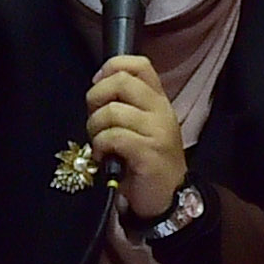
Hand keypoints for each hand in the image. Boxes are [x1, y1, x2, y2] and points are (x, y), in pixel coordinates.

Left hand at [83, 54, 188, 215]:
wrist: (169, 199)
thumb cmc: (146, 162)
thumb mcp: (140, 127)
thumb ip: (125, 104)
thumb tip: (97, 85)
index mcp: (158, 100)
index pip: (139, 64)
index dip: (112, 67)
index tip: (98, 86)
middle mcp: (161, 111)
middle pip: (120, 81)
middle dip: (96, 97)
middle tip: (95, 119)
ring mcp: (157, 131)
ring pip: (112, 111)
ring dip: (95, 128)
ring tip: (99, 144)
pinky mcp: (149, 153)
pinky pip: (113, 137)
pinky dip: (100, 147)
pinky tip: (104, 157)